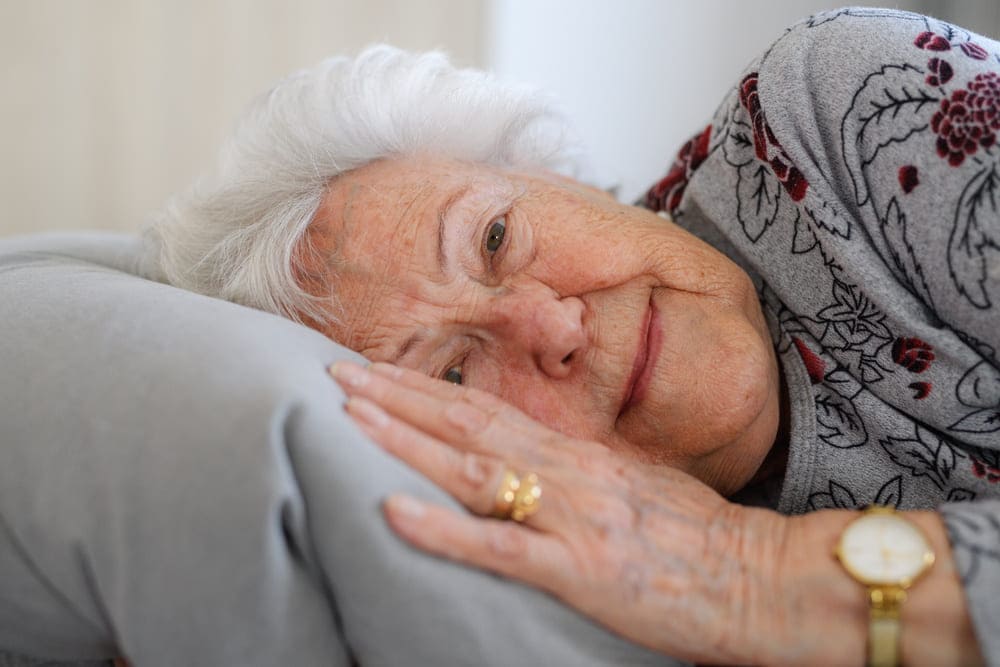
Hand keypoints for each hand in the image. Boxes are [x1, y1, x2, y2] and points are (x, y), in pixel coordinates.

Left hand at [331, 360, 789, 664]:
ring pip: (473, 466)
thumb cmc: (697, 537)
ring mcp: (568, 516)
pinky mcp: (575, 568)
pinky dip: (443, 527)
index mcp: (576, 455)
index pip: (488, 408)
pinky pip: (499, 545)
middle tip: (338, 370)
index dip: (427, 387)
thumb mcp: (632, 487)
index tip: (379, 370)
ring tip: (349, 415)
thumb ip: (580, 472)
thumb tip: (536, 463)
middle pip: (468, 421)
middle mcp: (565, 472)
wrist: (755, 578)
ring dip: (407, 438)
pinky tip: (394, 510)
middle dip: (398, 396)